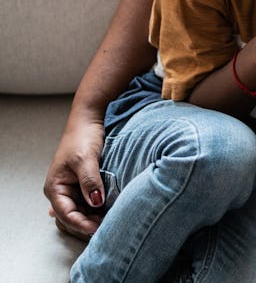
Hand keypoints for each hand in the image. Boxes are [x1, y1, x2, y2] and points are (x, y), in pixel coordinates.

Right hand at [43, 117, 106, 240]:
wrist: (89, 119)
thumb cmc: (82, 136)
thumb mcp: (85, 158)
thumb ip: (89, 181)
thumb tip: (95, 202)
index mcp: (55, 188)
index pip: (66, 215)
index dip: (81, 224)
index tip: (98, 228)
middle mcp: (61, 191)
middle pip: (71, 218)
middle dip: (86, 224)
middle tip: (106, 227)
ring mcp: (72, 189)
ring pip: (80, 213)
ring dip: (92, 218)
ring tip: (109, 220)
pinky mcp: (83, 185)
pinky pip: (87, 204)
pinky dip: (96, 210)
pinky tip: (107, 212)